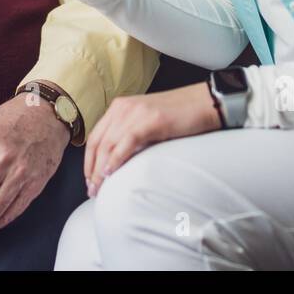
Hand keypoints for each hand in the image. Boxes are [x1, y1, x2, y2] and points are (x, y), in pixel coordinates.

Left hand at [84, 84, 221, 197]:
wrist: (205, 102)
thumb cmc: (180, 116)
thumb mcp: (147, 122)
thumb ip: (129, 134)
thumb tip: (115, 162)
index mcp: (120, 107)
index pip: (95, 136)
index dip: (88, 160)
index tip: (89, 179)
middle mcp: (123, 107)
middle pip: (98, 142)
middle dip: (91, 169)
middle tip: (92, 190)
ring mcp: (136, 112)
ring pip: (108, 145)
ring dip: (100, 170)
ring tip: (99, 189)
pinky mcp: (151, 120)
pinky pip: (126, 143)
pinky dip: (115, 160)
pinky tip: (110, 173)